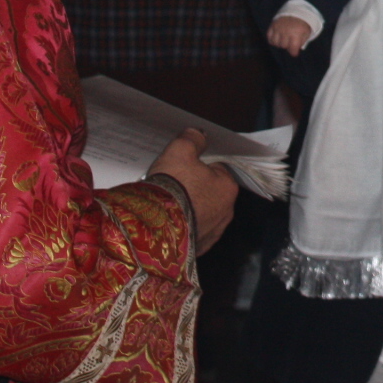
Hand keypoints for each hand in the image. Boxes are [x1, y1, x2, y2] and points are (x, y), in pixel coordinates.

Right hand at [147, 129, 237, 255]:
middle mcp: (226, 212)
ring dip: (188, 209)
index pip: (217, 170)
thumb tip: (198, 133)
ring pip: (201, 214)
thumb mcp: (180, 151)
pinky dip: (182, 227)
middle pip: (210, 192)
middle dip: (195, 188)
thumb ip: (192, 139)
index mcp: (227, 187)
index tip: (184, 167)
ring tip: (166, 204)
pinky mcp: (198, 249)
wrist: (155, 230)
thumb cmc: (172, 187)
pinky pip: (191, 232)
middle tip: (173, 185)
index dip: (200, 166)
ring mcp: (213, 233)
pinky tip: (166, 222)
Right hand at [266, 16, 312, 56]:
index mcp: (296, 34)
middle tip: (290, 42)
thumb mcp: (307, 33)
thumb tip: (296, 50)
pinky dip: (272, 39)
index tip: (294, 53)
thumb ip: (302, 42)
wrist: (297, 10)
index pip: (292, 49)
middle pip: (283, 46)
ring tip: (283, 40)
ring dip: (279, 43)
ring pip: (275, 43)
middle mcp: (286, 32)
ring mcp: (278, 28)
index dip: (294, 52)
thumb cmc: (303, 23)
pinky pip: (269, 37)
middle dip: (287, 46)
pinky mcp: (273, 25)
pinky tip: (277, 38)